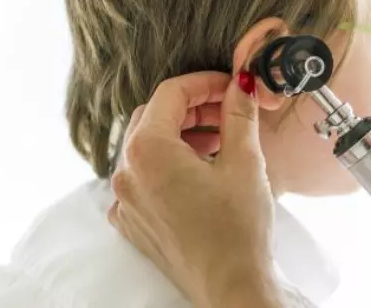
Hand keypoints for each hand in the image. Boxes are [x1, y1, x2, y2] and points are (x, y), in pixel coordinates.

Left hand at [108, 71, 282, 307]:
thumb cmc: (238, 229)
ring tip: (220, 141)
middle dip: (192, 107)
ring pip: (147, 146)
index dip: (204, 83)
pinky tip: (199, 173)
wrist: (230, 287)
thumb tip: (241, 83)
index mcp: (148, 151)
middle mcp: (126, 172)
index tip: (231, 87)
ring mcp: (125, 200)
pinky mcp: (132, 221)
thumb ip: (239, 113)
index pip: (170, 93)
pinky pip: (142, 177)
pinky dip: (168, 164)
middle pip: (154, 117)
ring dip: (181, 134)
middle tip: (228, 110)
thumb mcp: (245, 161)